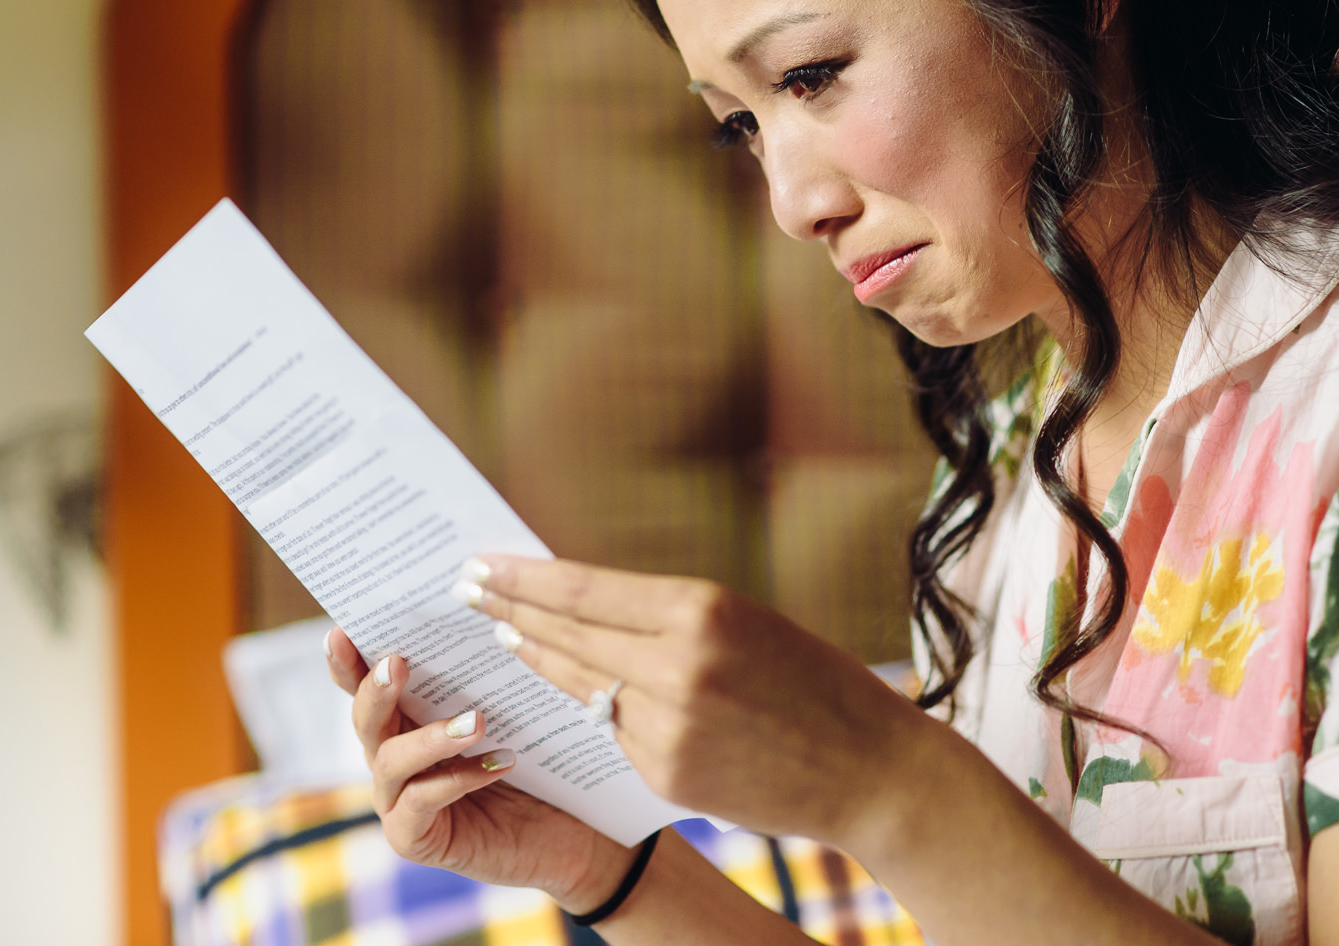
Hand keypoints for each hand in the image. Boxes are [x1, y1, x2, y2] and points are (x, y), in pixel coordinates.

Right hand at [323, 625, 635, 912]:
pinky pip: (421, 803)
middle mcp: (392, 755)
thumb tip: (489, 608)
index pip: (366, 683)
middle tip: (398, 663)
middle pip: (365, 717)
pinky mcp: (413, 837)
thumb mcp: (512, 708)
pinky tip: (500, 762)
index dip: (348, 659)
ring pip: (391, 760)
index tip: (341, 629)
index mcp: (406, 718)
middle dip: (376, 687)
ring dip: (430, 737)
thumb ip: (485, 671)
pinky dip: (459, 779)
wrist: (567, 831)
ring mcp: (397, 799)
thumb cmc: (539, 761)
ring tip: (476, 721)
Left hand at [462, 556, 928, 845]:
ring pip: (583, 685)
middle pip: (568, 634)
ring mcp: (668, 726)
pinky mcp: (666, 773)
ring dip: (541, 659)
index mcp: (702, 609)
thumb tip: (591, 602)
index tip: (482, 566)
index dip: (525, 578)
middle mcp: (677, 665)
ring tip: (505, 635)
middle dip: (511, 611)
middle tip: (469, 593)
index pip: (586, 589)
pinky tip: (578, 691)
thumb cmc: (814, 680)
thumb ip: (671, 616)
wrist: (869, 768)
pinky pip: (616, 731)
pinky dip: (598, 709)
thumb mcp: (746, 621)